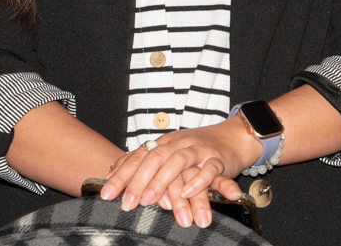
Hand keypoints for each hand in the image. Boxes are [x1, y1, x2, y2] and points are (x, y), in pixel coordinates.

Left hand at [100, 122, 255, 227]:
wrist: (233, 137)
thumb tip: (112, 176)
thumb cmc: (197, 149)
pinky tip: (188, 192)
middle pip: (154, 158)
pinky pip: (209, 169)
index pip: (138, 156)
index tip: (106, 194)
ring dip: (163, 181)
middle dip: (138, 181)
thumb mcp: (169, 153)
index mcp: (164, 142)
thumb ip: (145, 163)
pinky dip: (198, 181)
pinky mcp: (218, 159)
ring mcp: (198, 149)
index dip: (121, 175)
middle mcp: (178, 143)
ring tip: (151, 201)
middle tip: (127, 204)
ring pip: (178, 161)